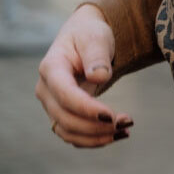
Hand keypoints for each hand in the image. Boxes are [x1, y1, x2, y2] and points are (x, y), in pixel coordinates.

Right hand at [35, 3, 132, 146]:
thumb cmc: (90, 34)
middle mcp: (46, 89)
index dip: (86, 108)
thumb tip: (99, 78)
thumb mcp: (95, 37)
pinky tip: (118, 135)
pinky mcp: (62, 113)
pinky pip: (73, 134)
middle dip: (95, 126)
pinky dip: (93, 139)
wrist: (84, 37)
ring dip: (95, 137)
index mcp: (51, 67)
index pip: (64, 94)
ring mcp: (52, 104)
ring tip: (126, 130)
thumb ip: (97, 55)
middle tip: (127, 122)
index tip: (111, 116)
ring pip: (67, 131)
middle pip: (64, 118)